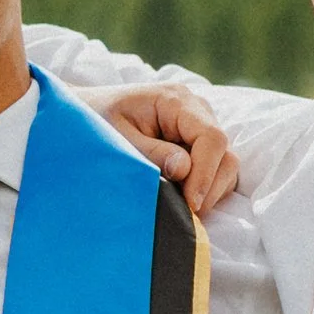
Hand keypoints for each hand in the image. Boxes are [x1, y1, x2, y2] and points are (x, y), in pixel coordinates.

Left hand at [96, 88, 241, 216]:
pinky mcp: (198, 144)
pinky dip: (205, 189)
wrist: (87, 113)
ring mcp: (199, 128)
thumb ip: (151, 153)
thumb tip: (184, 169)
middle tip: (184, 212)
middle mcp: (196, 111)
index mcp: (175, 101)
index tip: (190, 203)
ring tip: (179, 205)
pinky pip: (216, 171)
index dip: (205, 174)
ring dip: (208, 192)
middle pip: (226, 155)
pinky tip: (180, 197)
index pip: (212, 138)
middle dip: (208, 188)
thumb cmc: (97, 121)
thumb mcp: (118, 139)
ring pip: (226, 166)